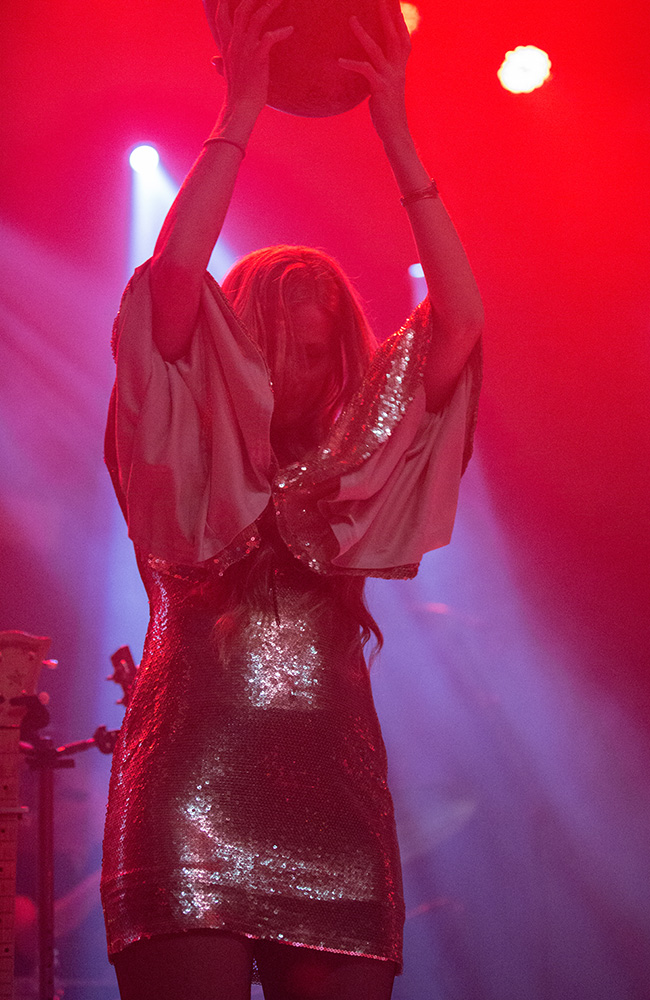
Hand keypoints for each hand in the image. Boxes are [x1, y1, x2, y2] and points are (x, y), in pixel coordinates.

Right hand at [213, 0, 292, 119]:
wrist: (240, 107)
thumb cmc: (237, 92)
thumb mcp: (226, 74)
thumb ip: (221, 64)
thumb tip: (214, 60)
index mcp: (227, 46)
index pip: (221, 17)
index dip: (224, 3)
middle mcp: (235, 43)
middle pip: (240, 10)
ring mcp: (246, 49)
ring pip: (255, 18)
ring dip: (268, 5)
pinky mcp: (258, 58)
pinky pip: (270, 37)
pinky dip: (281, 32)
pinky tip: (290, 29)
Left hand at [339, 0, 410, 144]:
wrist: (396, 132)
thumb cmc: (388, 110)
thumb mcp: (388, 86)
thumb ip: (383, 71)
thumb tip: (371, 63)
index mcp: (401, 66)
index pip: (402, 35)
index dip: (399, 17)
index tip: (394, 1)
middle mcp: (398, 68)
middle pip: (393, 34)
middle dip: (387, 14)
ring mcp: (390, 77)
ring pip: (376, 49)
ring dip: (363, 33)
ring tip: (351, 19)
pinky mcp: (380, 88)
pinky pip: (365, 71)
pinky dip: (352, 65)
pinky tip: (339, 62)